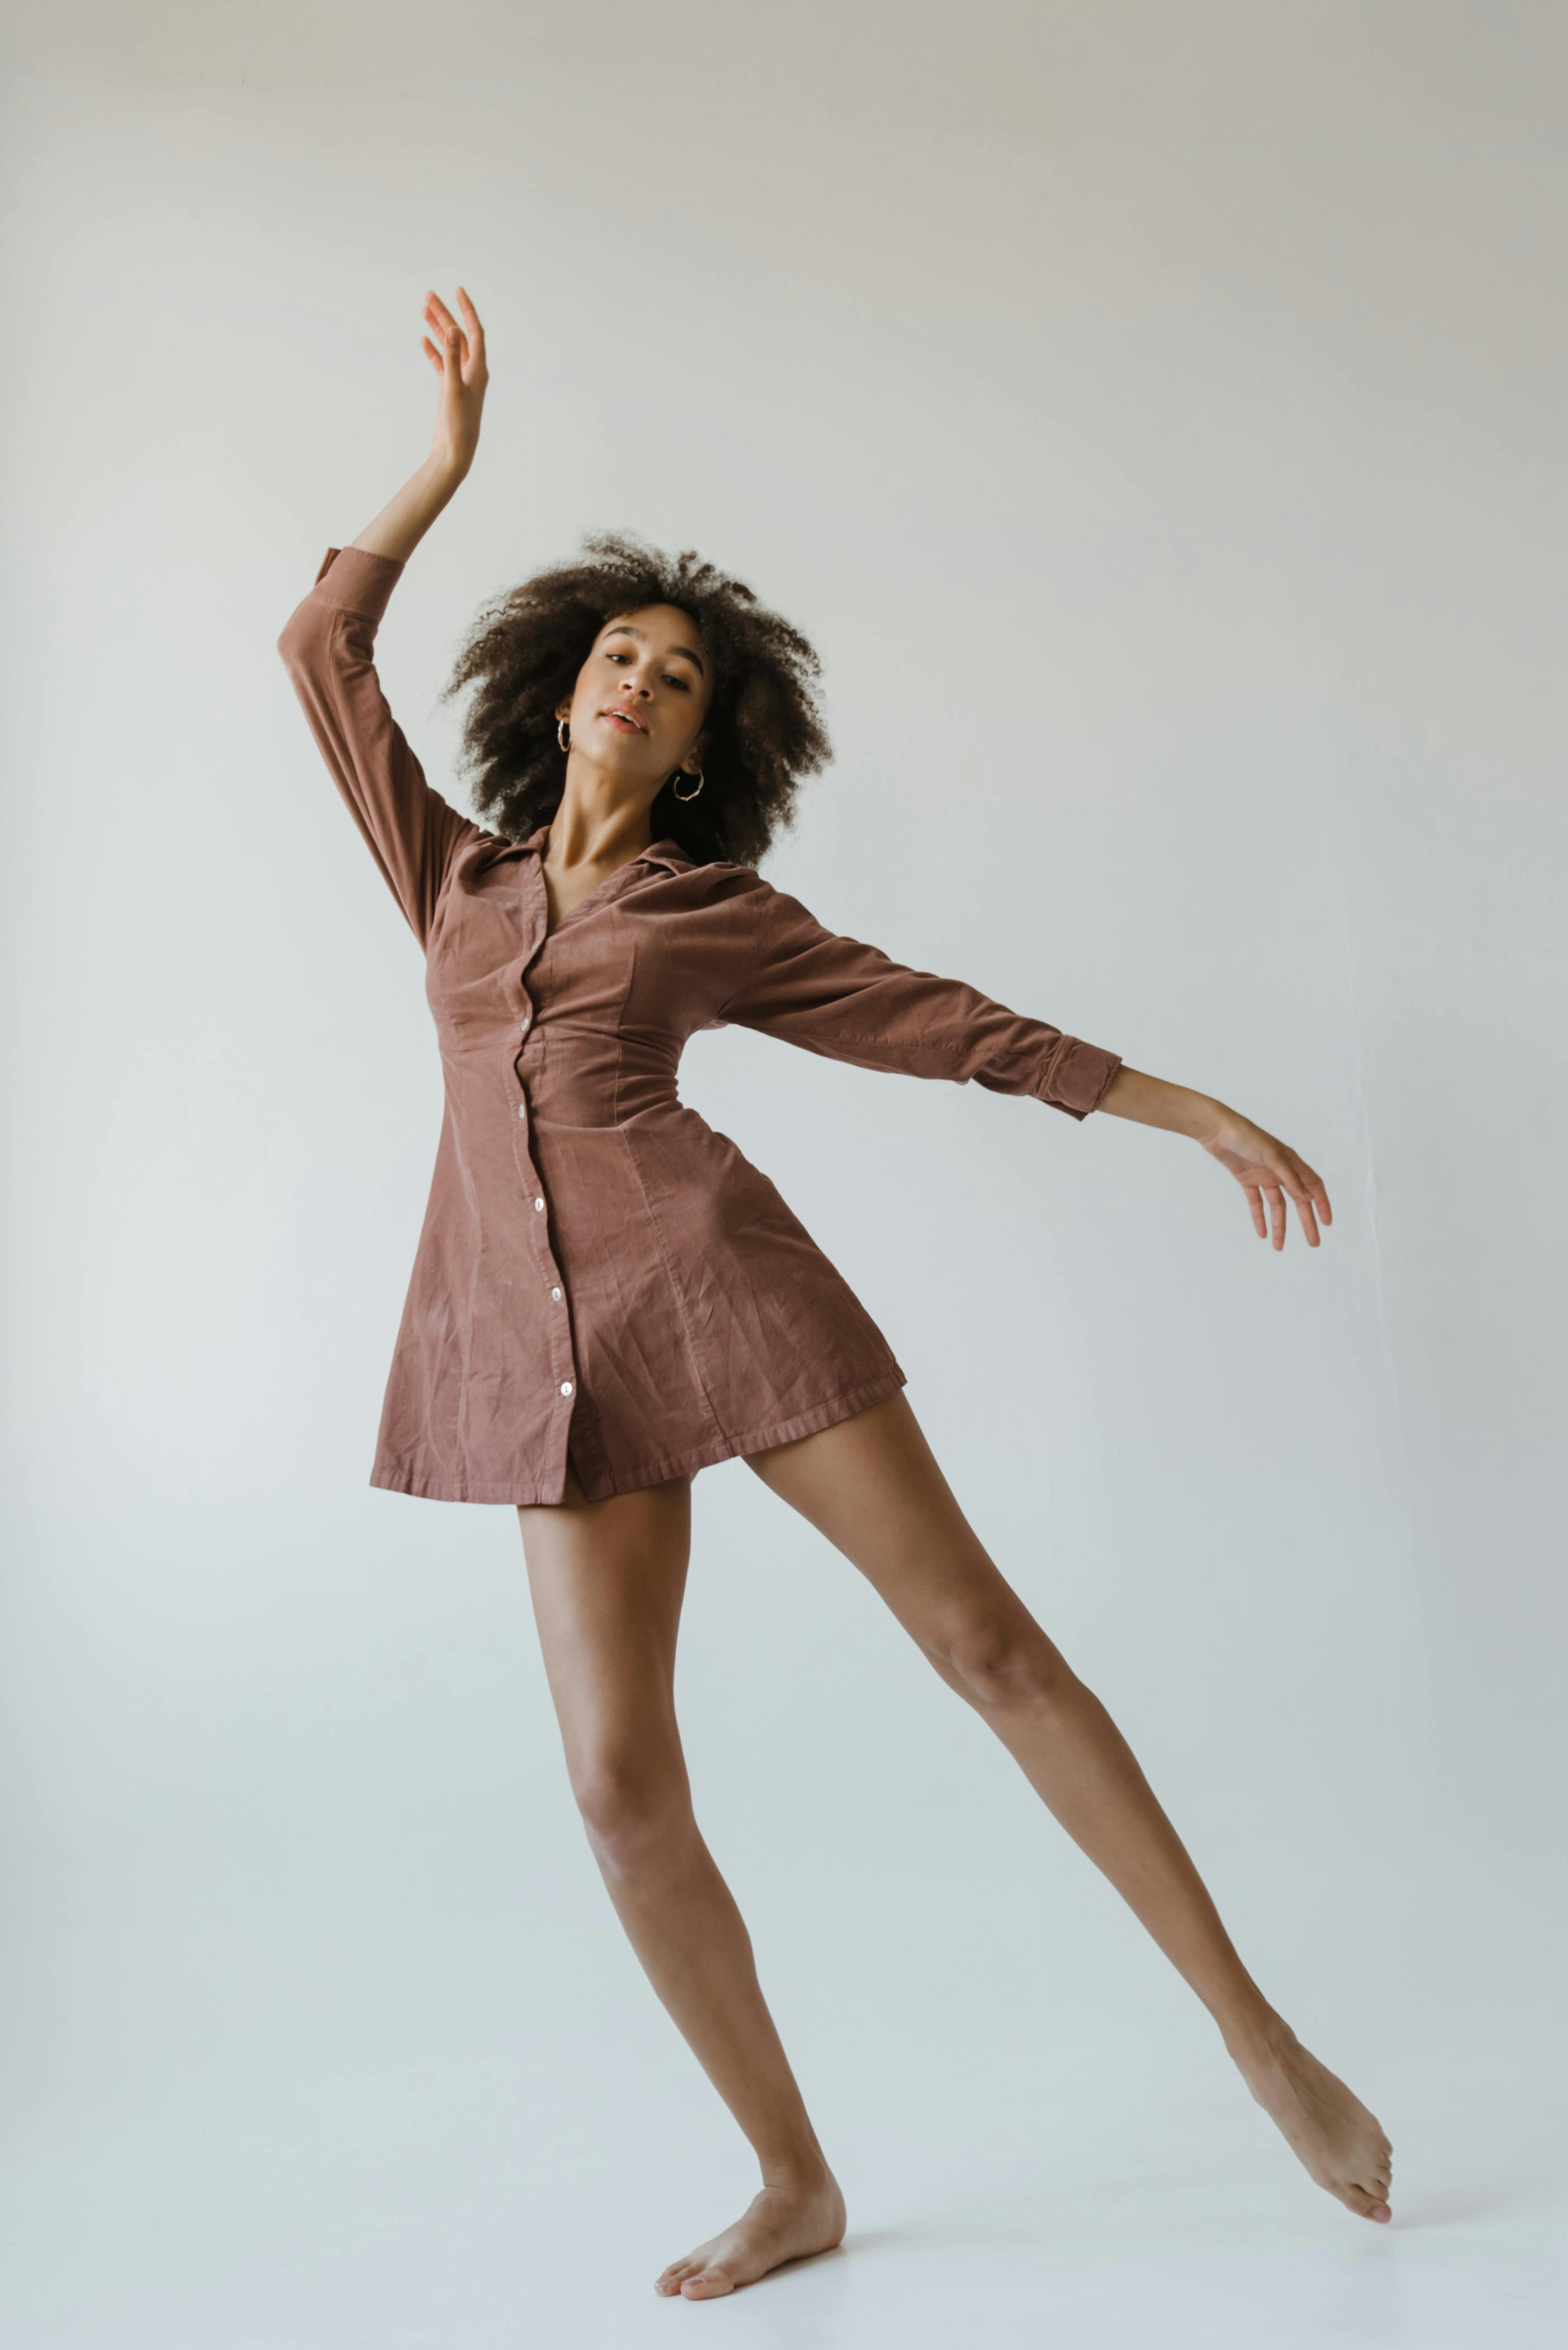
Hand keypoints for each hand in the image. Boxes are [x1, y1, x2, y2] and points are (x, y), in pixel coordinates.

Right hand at [421, 286, 487, 476]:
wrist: (456, 450)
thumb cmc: (458, 423)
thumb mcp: (453, 387)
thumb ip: (452, 357)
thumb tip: (452, 329)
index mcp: (479, 369)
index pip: (475, 331)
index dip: (467, 310)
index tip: (458, 291)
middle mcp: (472, 371)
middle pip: (458, 335)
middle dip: (445, 314)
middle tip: (429, 295)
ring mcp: (460, 379)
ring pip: (448, 347)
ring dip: (437, 328)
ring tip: (424, 309)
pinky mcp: (450, 389)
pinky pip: (442, 363)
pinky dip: (433, 351)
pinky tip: (423, 340)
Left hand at [1197, 1106, 1332, 1249]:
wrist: (1218, 1130)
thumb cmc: (1247, 1136)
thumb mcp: (1272, 1155)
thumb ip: (1289, 1176)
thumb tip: (1307, 1197)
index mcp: (1292, 1162)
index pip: (1313, 1186)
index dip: (1322, 1204)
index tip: (1327, 1223)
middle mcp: (1281, 1171)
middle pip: (1298, 1201)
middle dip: (1306, 1222)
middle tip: (1313, 1242)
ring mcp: (1264, 1176)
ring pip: (1277, 1206)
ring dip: (1280, 1226)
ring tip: (1279, 1246)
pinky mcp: (1247, 1180)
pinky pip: (1256, 1203)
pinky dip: (1259, 1218)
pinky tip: (1262, 1233)